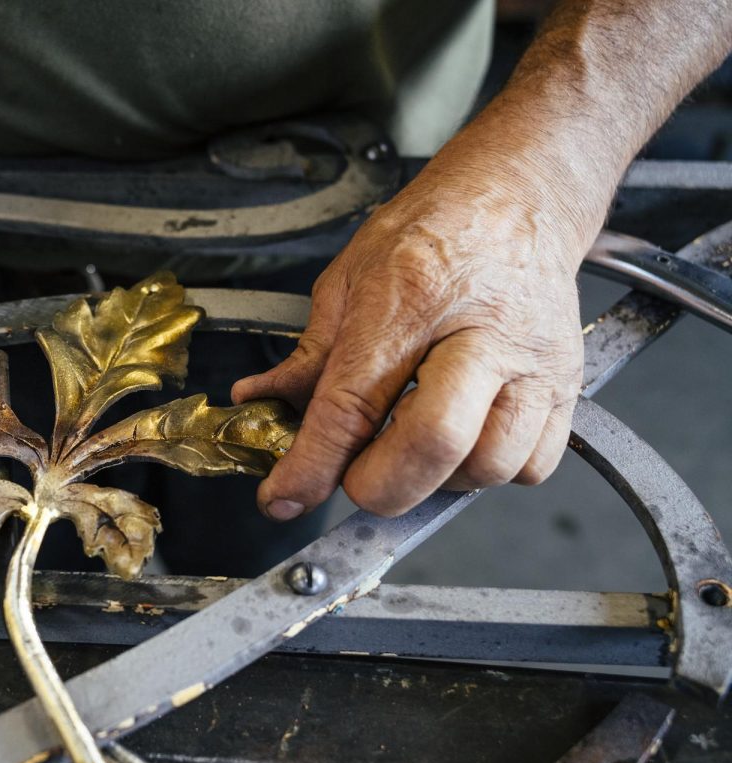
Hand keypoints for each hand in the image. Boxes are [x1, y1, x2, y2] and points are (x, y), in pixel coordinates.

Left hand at [233, 155, 591, 518]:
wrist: (518, 197)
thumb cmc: (435, 229)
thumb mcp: (350, 278)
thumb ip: (309, 354)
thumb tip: (263, 403)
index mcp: (412, 298)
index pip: (354, 404)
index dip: (313, 466)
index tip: (284, 498)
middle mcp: (483, 334)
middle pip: (436, 444)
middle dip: (380, 486)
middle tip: (354, 477)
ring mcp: (534, 363)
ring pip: (490, 466)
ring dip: (436, 480)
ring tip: (410, 447)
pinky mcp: (568, 385)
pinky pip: (532, 465)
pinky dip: (488, 472)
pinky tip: (462, 441)